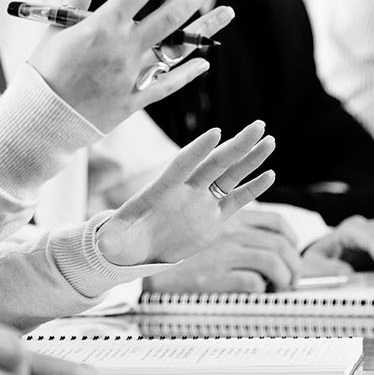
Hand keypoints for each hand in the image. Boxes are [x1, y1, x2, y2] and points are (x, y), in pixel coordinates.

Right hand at [29, 0, 233, 132]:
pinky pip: (165, 85)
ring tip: (230, 12)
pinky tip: (203, 63)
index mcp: (101, 25)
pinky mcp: (132, 102)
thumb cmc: (42, 70)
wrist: (36, 121)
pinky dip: (185, 74)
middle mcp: (122, 48)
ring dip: (205, 30)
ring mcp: (130, 76)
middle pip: (172, 14)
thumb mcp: (56, 27)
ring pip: (177, 48)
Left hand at [97, 121, 275, 266]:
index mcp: (162, 189)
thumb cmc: (122, 241)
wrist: (137, 249)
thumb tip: (104, 242)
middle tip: (258, 125)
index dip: (197, 150)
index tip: (215, 133)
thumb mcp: (115, 241)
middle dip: (236, 145)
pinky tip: (270, 173)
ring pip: (230, 175)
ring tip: (269, 140)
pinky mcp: (212, 218)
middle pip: (214, 162)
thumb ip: (113, 239)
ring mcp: (201, 201)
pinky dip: (252, 188)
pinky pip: (235, 200)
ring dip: (249, 158)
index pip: (183, 165)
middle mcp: (186, 189)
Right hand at [142, 206, 303, 292]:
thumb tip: (262, 244)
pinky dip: (260, 290)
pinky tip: (256, 295)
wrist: (142, 261)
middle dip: (295, 263)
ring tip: (282, 289)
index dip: (292, 238)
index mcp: (229, 216)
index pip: (276, 222)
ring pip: (272, 261)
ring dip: (284, 278)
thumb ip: (231, 227)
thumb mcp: (205, 225)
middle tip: (294, 279)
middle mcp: (230, 231)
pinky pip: (253, 283)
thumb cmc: (172, 245)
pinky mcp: (215, 275)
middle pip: (281, 243)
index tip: (293, 251)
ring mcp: (223, 252)